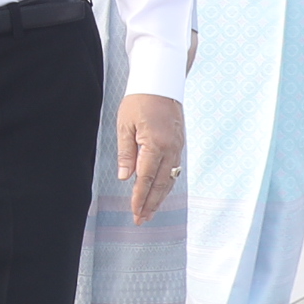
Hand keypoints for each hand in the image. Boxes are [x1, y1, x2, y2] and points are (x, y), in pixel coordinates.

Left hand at [117, 93, 184, 221]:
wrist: (161, 84)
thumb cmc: (138, 101)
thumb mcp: (124, 125)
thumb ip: (126, 153)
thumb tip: (124, 177)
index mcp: (154, 145)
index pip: (145, 179)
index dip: (140, 197)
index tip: (135, 212)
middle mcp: (170, 149)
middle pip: (160, 184)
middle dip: (151, 203)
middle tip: (142, 219)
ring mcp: (177, 147)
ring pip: (169, 179)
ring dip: (159, 197)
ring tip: (150, 211)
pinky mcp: (179, 144)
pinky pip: (174, 170)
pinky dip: (166, 184)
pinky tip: (159, 192)